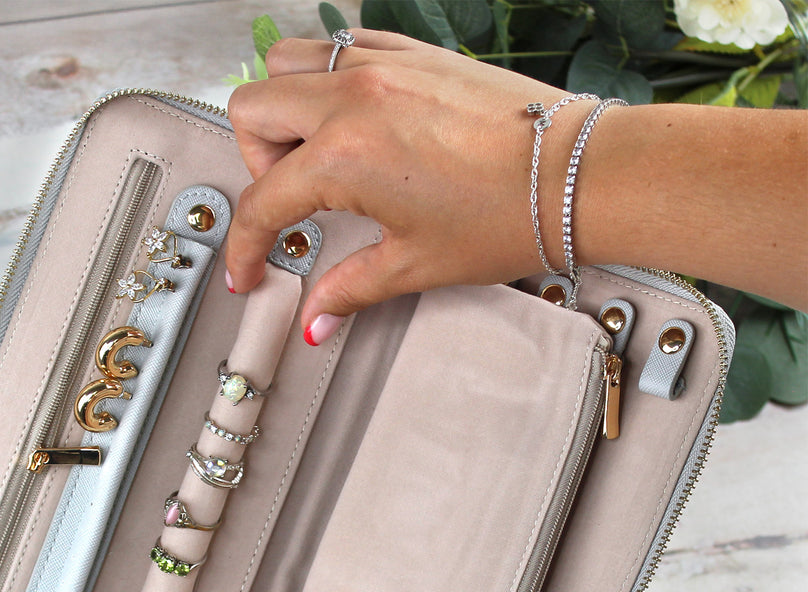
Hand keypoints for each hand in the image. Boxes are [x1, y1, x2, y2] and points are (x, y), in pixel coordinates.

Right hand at [225, 30, 575, 341]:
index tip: (249, 269)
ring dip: (284, 113)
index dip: (245, 247)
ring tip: (316, 158)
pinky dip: (328, 81)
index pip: (262, 201)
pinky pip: (340, 46)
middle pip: (253, 111)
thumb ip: (349, 288)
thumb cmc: (508, 214)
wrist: (574, 174)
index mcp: (345, 156)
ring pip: (288, 64)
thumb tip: (318, 316)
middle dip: (256, 165)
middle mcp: (353, 97)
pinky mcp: (412, 52)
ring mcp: (382, 64)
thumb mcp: (414, 264)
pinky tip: (354, 124)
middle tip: (291, 204)